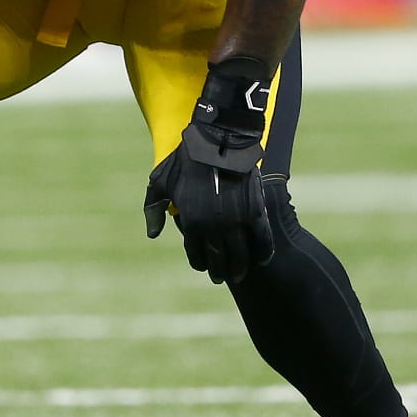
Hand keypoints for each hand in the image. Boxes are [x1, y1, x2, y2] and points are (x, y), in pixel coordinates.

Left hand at [144, 59, 276, 283]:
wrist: (217, 140)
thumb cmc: (185, 160)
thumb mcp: (160, 182)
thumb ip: (154, 210)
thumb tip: (153, 234)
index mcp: (190, 221)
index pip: (195, 253)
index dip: (199, 262)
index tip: (202, 265)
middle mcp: (214, 225)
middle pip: (219, 260)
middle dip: (220, 271)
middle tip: (222, 276)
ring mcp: (236, 220)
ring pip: (241, 255)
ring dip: (240, 267)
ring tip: (239, 273)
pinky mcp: (256, 211)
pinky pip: (263, 239)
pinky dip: (263, 251)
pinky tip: (261, 258)